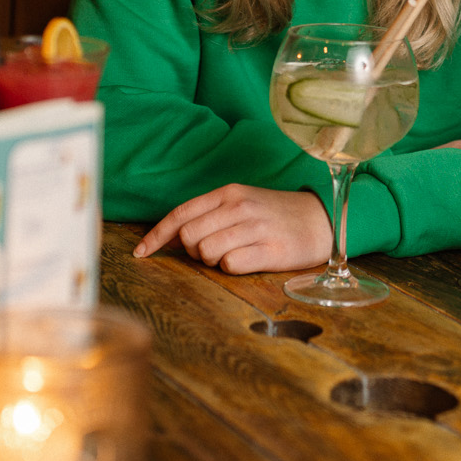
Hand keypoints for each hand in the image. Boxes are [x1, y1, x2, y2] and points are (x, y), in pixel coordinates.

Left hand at [134, 184, 332, 273]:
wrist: (320, 220)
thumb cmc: (275, 215)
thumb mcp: (241, 204)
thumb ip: (208, 216)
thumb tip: (169, 237)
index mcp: (228, 193)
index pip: (180, 214)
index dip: (155, 236)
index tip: (140, 253)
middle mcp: (239, 206)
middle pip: (189, 236)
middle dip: (191, 251)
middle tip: (212, 250)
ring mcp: (255, 227)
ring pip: (206, 252)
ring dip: (212, 260)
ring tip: (234, 253)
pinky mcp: (271, 249)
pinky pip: (230, 265)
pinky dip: (231, 267)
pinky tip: (247, 260)